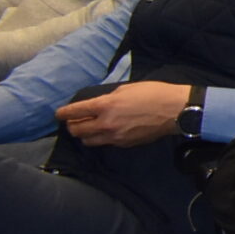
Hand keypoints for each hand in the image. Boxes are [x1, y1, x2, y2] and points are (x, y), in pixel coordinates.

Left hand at [54, 82, 187, 146]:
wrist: (176, 110)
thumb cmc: (154, 93)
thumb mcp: (127, 89)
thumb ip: (108, 98)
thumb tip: (98, 105)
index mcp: (105, 105)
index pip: (74, 112)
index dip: (63, 113)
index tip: (58, 114)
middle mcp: (106, 123)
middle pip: (76, 130)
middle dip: (72, 125)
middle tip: (75, 121)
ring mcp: (115, 136)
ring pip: (88, 141)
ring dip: (85, 134)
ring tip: (90, 128)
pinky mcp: (124, 144)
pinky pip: (105, 143)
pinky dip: (102, 137)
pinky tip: (109, 131)